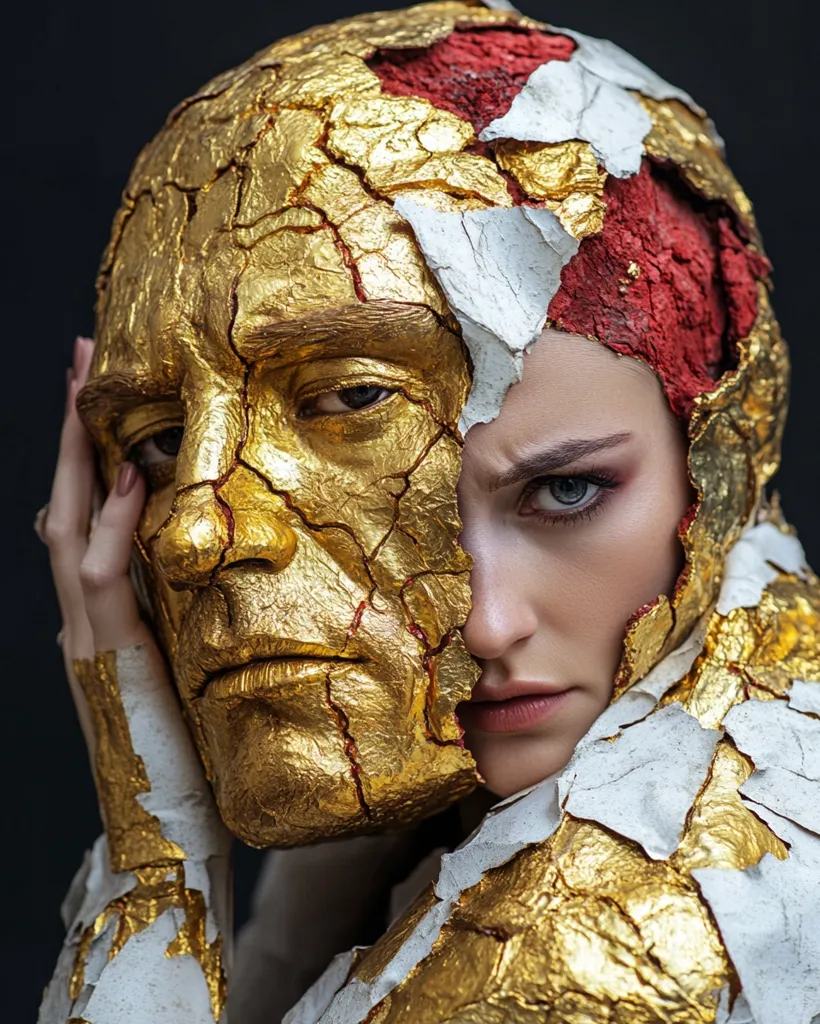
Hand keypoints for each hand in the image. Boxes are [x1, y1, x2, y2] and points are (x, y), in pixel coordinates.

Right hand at [42, 336, 154, 750]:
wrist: (161, 822)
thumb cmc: (182, 747)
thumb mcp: (177, 659)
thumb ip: (169, 607)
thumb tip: (185, 553)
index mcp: (96, 616)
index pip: (79, 518)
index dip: (83, 454)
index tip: (96, 392)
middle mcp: (77, 618)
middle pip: (59, 504)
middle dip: (68, 431)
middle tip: (78, 357)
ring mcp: (82, 636)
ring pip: (62, 530)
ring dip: (74, 457)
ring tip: (84, 389)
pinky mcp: (103, 655)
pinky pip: (97, 580)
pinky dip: (107, 528)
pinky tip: (125, 480)